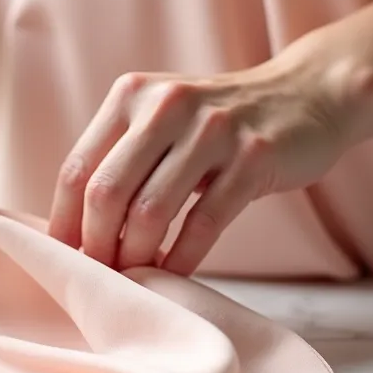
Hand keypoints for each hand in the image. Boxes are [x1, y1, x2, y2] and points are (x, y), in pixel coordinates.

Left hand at [47, 55, 354, 274]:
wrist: (309, 94)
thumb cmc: (222, 123)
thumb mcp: (165, 119)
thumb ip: (123, 156)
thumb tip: (76, 227)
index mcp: (132, 94)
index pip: (78, 167)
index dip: (64, 222)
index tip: (63, 258)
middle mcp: (167, 105)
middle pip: (107, 192)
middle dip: (96, 244)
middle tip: (101, 275)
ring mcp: (213, 129)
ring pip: (152, 211)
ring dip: (137, 256)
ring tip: (136, 277)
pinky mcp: (253, 157)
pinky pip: (204, 222)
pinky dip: (183, 257)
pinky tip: (175, 273)